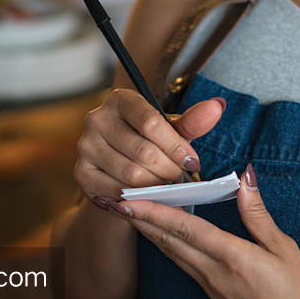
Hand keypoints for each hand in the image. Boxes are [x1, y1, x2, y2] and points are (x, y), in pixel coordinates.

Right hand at [74, 89, 226, 208]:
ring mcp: (86, 147)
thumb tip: (217, 106)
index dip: (176, 146)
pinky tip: (148, 197)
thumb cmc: (150, 144)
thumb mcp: (171, 131)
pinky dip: (137, 198)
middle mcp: (97, 119)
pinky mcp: (82, 174)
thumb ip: (192, 122)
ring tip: (167, 187)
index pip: (151, 122)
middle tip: (180, 178)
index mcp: (121, 100)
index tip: (193, 162)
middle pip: (143, 151)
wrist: (121, 170)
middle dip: (169, 169)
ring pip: (131, 175)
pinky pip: (117, 192)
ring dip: (156, 186)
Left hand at [114, 164, 299, 298]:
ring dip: (147, 231)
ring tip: (128, 212)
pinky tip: (158, 235)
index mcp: (232, 257)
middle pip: (169, 241)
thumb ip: (258, 214)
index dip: (156, 212)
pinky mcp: (211, 291)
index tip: (132, 198)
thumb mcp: (285, 249)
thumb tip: (244, 177)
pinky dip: (165, 244)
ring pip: (171, 253)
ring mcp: (210, 284)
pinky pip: (181, 263)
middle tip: (114, 201)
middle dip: (140, 219)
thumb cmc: (298, 293)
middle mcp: (213, 272)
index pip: (186, 229)